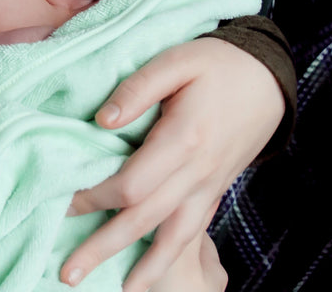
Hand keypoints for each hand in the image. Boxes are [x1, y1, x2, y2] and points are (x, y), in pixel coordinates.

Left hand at [61, 37, 284, 290]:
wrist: (269, 80)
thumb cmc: (218, 64)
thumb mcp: (177, 61)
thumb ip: (137, 89)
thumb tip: (100, 122)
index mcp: (184, 138)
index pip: (132, 183)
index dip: (95, 196)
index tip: (62, 200)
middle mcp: (197, 172)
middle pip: (145, 220)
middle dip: (104, 247)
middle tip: (68, 273)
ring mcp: (208, 187)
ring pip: (173, 238)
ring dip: (143, 268)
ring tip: (117, 291)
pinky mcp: (213, 191)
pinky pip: (192, 233)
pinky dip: (171, 258)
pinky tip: (152, 276)